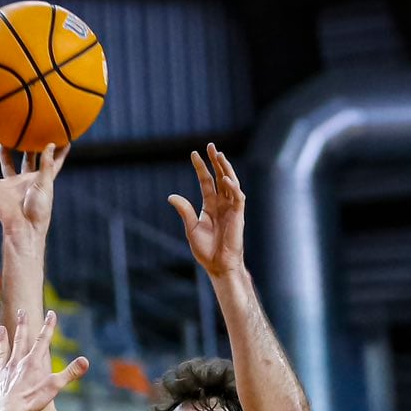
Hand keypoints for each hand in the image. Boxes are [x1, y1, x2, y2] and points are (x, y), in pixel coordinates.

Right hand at [0, 143, 65, 246]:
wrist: (21, 227)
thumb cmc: (38, 209)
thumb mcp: (45, 184)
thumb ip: (47, 164)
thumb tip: (51, 145)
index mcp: (41, 180)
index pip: (52, 163)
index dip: (58, 152)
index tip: (64, 137)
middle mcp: (26, 181)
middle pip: (28, 161)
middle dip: (29, 148)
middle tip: (30, 131)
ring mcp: (11, 184)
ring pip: (7, 164)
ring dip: (6, 153)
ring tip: (6, 138)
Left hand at [0, 309, 83, 410]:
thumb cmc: (32, 400)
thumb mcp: (55, 386)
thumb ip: (70, 373)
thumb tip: (86, 361)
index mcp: (33, 362)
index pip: (42, 340)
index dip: (48, 326)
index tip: (51, 313)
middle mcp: (17, 363)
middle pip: (20, 340)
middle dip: (22, 325)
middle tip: (21, 311)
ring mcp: (4, 373)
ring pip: (2, 352)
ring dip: (2, 340)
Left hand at [168, 143, 246, 277]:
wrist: (218, 265)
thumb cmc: (206, 250)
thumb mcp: (191, 228)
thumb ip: (184, 211)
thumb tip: (171, 196)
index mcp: (210, 206)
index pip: (206, 181)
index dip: (201, 167)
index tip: (194, 153)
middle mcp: (222, 204)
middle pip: (220, 177)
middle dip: (216, 161)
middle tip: (210, 146)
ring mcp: (231, 208)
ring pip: (230, 182)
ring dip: (225, 168)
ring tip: (219, 154)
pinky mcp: (238, 215)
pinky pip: (238, 197)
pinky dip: (232, 187)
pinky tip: (225, 178)